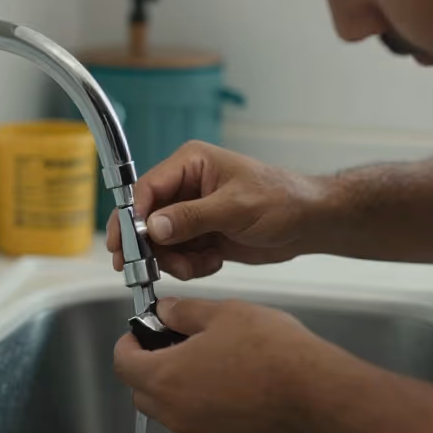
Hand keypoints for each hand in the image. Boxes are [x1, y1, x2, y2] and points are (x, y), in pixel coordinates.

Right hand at [106, 141, 327, 280]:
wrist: (309, 223)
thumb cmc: (282, 200)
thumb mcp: (235, 208)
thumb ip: (192, 218)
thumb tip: (152, 226)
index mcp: (191, 164)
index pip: (146, 188)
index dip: (130, 217)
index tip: (124, 244)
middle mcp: (186, 186)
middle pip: (146, 218)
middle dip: (151, 246)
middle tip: (149, 268)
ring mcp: (191, 212)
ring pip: (160, 242)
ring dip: (175, 260)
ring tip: (199, 265)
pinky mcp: (200, 234)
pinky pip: (179, 255)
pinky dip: (191, 265)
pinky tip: (214, 262)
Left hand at [113, 297, 330, 432]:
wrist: (313, 391)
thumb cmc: (269, 350)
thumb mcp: (221, 313)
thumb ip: (183, 312)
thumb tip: (166, 311)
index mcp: (165, 377)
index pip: (123, 363)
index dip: (129, 343)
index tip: (142, 331)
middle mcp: (175, 413)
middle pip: (142, 392)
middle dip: (150, 367)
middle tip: (174, 343)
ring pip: (171, 411)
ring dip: (177, 388)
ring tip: (208, 363)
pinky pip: (199, 426)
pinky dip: (203, 408)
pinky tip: (230, 386)